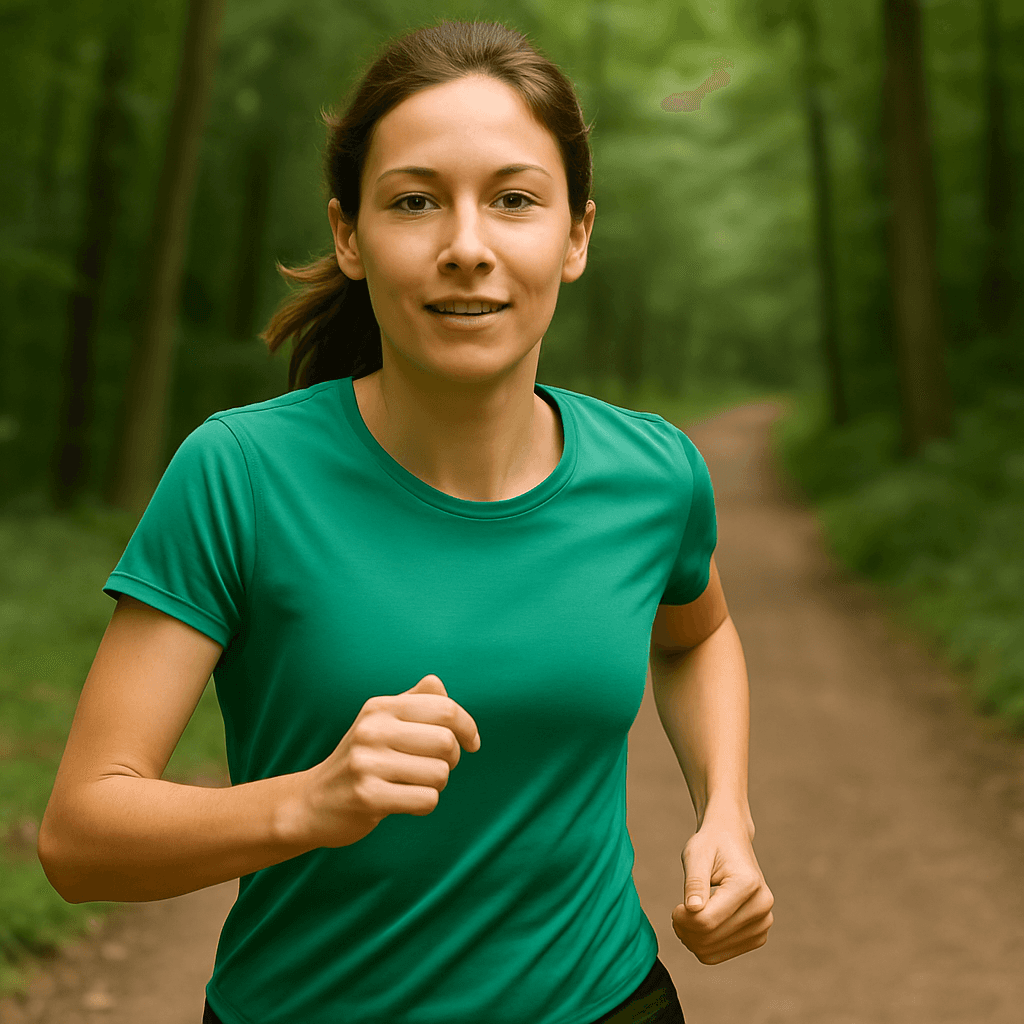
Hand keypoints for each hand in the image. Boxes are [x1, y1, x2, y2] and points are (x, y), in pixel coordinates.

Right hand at [299, 674, 481, 848]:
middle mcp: (372, 729)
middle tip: (435, 768)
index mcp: (380, 707)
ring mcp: (367, 763)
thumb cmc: (360, 760)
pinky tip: (403, 802)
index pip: (445, 708)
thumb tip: (437, 684)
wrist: (312, 802)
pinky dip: (423, 805)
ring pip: (440, 774)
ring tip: (413, 785)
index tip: (471, 743)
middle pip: (446, 742)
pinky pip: (426, 800)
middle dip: (452, 760)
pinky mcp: (367, 796)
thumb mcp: (380, 723)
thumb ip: (413, 701)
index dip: (467, 727)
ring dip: (435, 785)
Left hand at [671, 816, 773, 964]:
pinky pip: (721, 955)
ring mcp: (763, 923)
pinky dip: (704, 945)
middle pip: (710, 937)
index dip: (682, 919)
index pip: (707, 920)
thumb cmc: (711, 845)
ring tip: (687, 919)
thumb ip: (694, 882)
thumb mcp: (696, 856)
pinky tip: (699, 927)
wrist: (731, 841)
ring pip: (713, 951)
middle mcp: (762, 906)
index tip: (675, 908)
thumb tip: (692, 910)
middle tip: (677, 914)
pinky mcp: (758, 935)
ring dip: (692, 939)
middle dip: (685, 930)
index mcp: (748, 884)